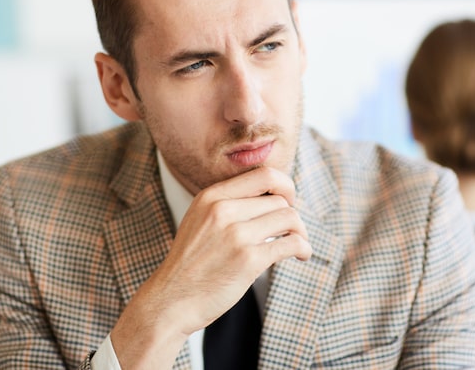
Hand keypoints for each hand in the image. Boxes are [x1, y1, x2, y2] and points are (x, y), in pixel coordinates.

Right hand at [110, 166, 311, 368]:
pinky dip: (303, 248)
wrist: (170, 300)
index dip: (284, 185)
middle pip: (279, 200)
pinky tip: (301, 255)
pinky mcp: (248, 260)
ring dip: (300, 231)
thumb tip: (273, 196)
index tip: (288, 200)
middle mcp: (222, 210)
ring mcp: (235, 234)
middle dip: (291, 215)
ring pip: (289, 218)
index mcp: (211, 196)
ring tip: (298, 243)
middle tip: (291, 231)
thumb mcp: (200, 220)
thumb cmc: (191, 263)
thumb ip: (229, 204)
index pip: (263, 175)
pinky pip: (291, 243)